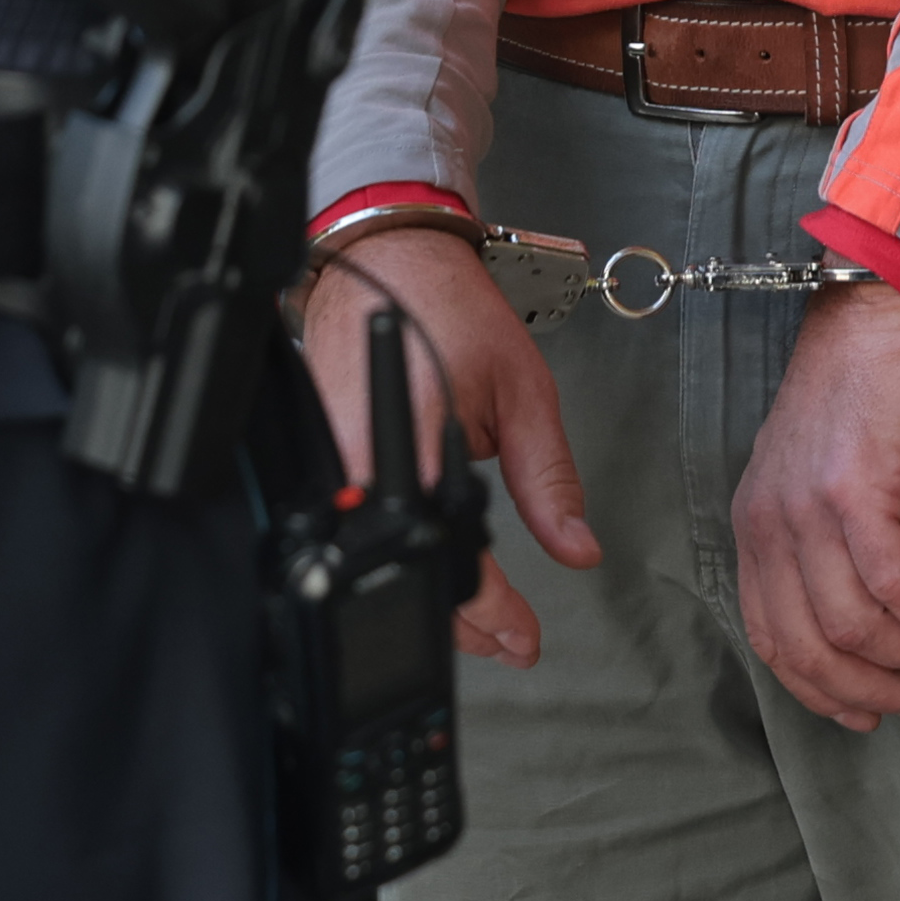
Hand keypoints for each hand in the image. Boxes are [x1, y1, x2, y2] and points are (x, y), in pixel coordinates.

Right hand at [305, 227, 598, 668]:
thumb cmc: (449, 310)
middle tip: (510, 639)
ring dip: (433, 599)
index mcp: (414, 446)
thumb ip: (550, 476)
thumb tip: (578, 545)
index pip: (449, 560)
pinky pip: (360, 530)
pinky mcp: (321, 462)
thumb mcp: (523, 389)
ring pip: (379, 564)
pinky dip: (402, 558)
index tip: (523, 637)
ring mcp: (333, 467)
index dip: (490, 613)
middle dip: (464, 625)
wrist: (388, 260)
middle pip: (407, 579)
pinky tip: (435, 566)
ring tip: (484, 616)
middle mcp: (362, 466)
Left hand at [731, 278, 899, 730]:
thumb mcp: (846, 489)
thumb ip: (852, 556)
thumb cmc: (874, 398)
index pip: (770, 637)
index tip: (866, 715)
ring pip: (851, 626)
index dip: (818, 690)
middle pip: (808, 647)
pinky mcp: (854, 489)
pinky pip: (893, 584)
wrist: (887, 316)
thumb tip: (888, 625)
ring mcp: (805, 505)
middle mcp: (768, 521)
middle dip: (870, 693)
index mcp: (756, 524)